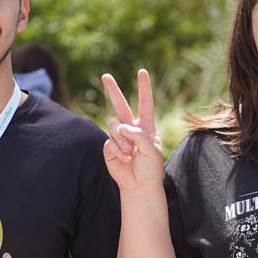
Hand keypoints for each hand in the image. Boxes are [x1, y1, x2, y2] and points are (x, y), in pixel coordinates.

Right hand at [100, 70, 163, 192]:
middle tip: (105, 75)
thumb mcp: (152, 150)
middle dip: (112, 90)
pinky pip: (109, 141)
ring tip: (129, 152)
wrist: (140, 185)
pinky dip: (117, 150)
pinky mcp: (109, 147)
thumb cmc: (150, 168)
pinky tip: (124, 158)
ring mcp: (118, 137)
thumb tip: (121, 127)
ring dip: (121, 139)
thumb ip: (139, 135)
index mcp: (146, 126)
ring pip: (113, 125)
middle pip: (120, 105)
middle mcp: (131, 128)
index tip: (142, 71)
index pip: (145, 103)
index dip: (144, 88)